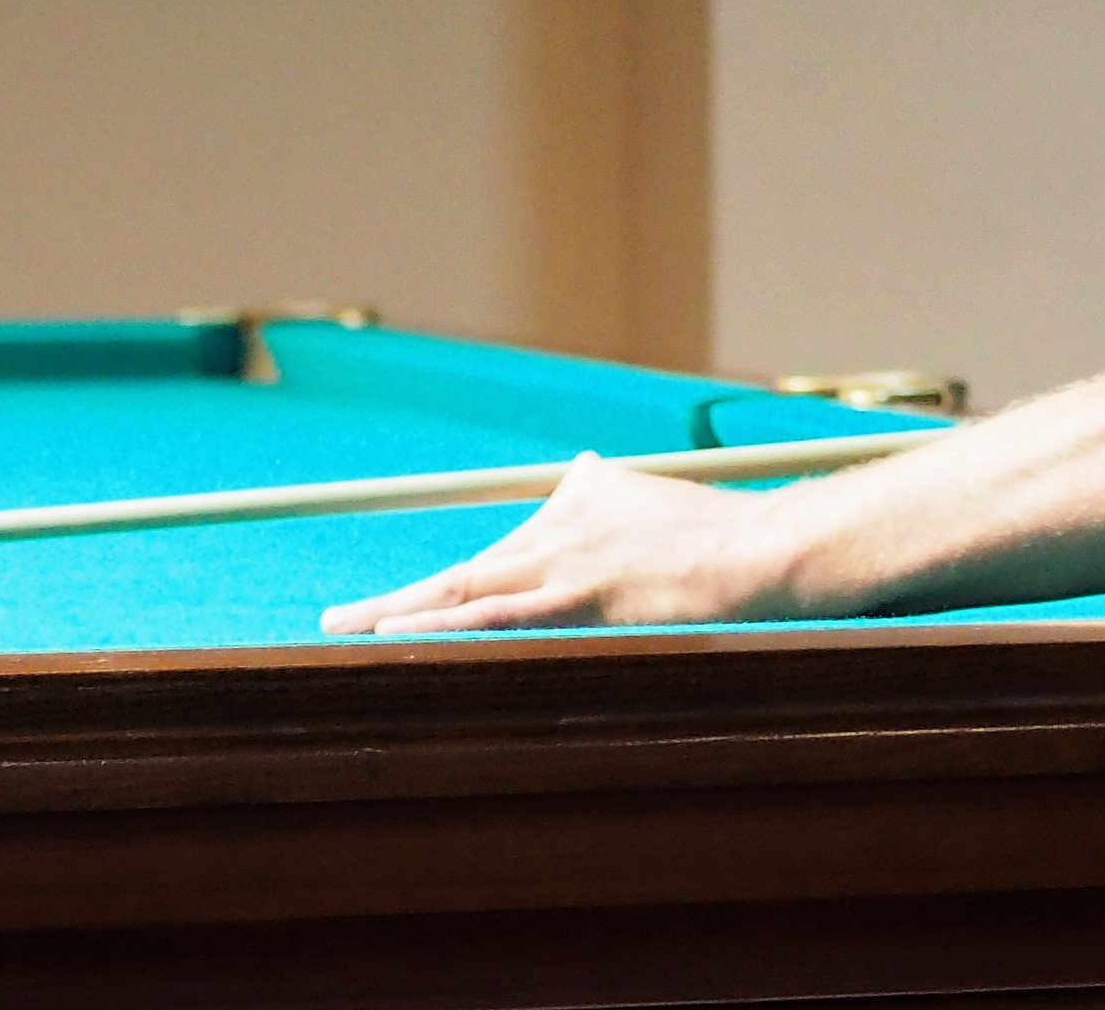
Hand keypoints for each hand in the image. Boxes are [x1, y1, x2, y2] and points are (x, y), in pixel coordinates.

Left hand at [319, 455, 778, 635]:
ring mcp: (566, 556)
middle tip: (340, 618)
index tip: (412, 600)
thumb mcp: (661, 500)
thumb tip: (577, 471)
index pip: (508, 548)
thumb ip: (614, 499)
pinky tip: (393, 634)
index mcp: (584, 492)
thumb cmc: (730, 537)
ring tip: (343, 630)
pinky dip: (436, 624)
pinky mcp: (577, 594)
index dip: (455, 582)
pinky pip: (492, 614)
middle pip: (466, 565)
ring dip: (397, 614)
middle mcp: (564, 516)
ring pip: (464, 588)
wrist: (764, 549)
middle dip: (398, 598)